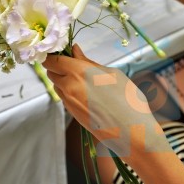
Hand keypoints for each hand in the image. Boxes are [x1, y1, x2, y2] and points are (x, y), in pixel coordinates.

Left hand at [43, 44, 170, 157]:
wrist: (132, 132)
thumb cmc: (128, 100)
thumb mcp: (112, 73)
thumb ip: (89, 62)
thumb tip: (75, 50)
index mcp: (79, 72)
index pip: (52, 60)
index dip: (53, 55)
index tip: (60, 51)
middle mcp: (69, 87)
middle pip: (51, 72)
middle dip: (57, 66)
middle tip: (72, 63)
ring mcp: (69, 102)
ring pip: (57, 85)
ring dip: (63, 79)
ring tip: (83, 79)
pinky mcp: (72, 113)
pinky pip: (64, 97)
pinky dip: (69, 91)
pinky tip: (87, 93)